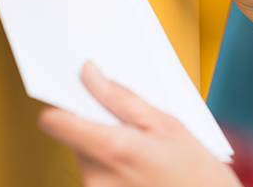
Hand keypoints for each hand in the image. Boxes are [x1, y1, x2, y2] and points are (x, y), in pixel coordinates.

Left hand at [38, 62, 241, 186]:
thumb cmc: (197, 175)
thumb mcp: (167, 124)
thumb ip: (121, 98)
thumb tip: (90, 75)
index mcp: (113, 150)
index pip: (55, 122)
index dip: (62, 103)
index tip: (75, 93)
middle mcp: (97, 177)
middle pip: (73, 136)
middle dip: (96, 124)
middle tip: (130, 123)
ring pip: (85, 154)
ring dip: (106, 145)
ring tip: (141, 149)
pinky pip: (96, 172)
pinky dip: (111, 164)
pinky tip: (138, 165)